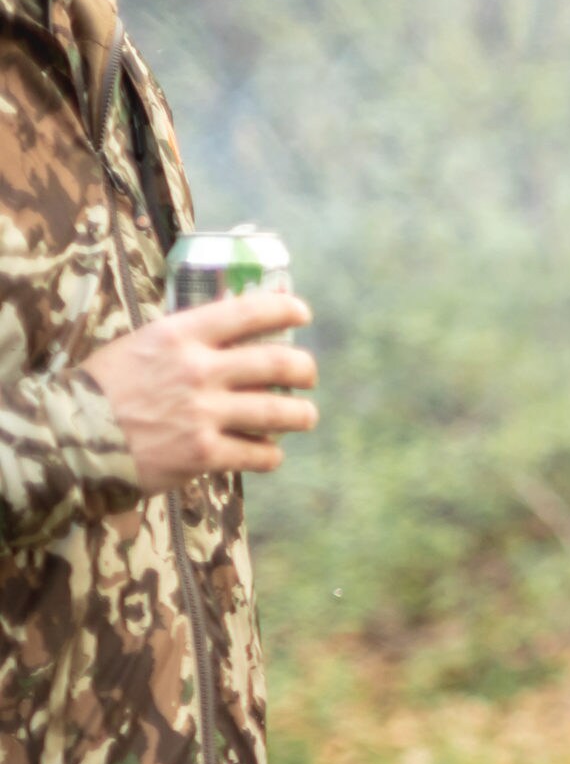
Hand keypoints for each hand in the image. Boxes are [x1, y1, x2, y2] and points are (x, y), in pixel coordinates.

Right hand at [81, 292, 317, 490]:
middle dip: (304, 369)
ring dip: (301, 415)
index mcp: (180, 335)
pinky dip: (270, 454)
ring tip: (304, 417)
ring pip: (281, 412)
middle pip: (279, 362)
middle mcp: (199, 370)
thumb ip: (185, 338)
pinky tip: (267, 453)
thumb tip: (231, 327)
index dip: (286, 309)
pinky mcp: (203, 454)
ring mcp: (204, 414)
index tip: (302, 313)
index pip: (249, 311)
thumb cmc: (102, 388)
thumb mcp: (141, 345)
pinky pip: (259, 454)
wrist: (67, 438)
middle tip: (308, 375)